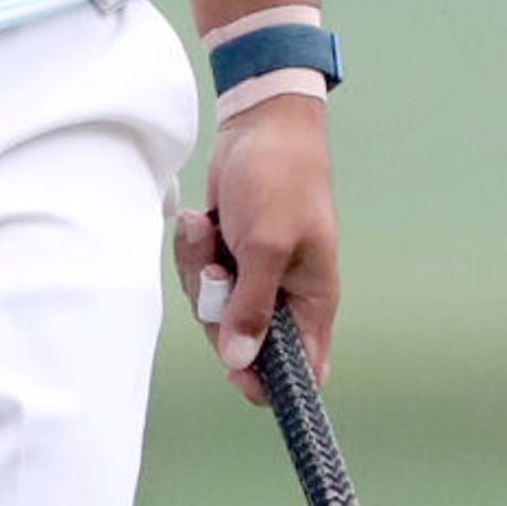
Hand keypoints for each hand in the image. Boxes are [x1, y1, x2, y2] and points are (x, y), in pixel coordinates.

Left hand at [172, 93, 336, 405]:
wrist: (259, 123)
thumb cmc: (280, 179)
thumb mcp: (267, 245)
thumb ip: (252, 307)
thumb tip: (240, 363)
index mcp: (312, 300)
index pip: (302, 368)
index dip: (270, 382)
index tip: (237, 375)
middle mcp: (283, 295)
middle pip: (241, 343)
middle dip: (218, 310)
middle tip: (219, 269)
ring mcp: (253, 275)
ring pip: (213, 310)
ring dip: (201, 272)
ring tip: (208, 231)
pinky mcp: (228, 255)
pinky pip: (200, 278)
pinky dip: (194, 252)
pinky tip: (200, 221)